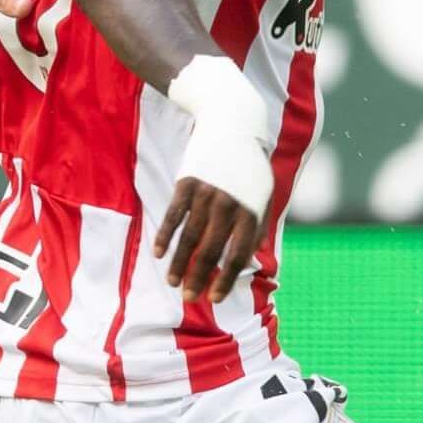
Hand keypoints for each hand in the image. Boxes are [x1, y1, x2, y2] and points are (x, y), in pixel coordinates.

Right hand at [153, 177, 264, 304]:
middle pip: (210, 250)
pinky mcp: (187, 182)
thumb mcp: (264, 193)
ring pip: (189, 237)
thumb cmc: (250, 166)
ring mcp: (206, 193)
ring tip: (173, 283)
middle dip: (199, 278)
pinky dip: (165, 236)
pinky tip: (158, 254)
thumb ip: (258, 225)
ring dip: (179, 263)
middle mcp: (228, 204)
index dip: (225, 280)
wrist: (233, 124)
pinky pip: (173, 215)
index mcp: (251, 211)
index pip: (237, 255)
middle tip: (189, 298)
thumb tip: (252, 257)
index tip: (214, 298)